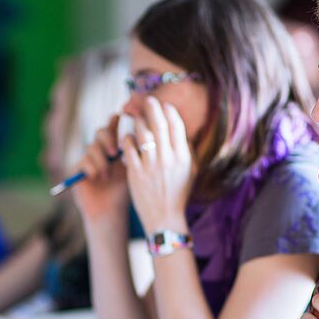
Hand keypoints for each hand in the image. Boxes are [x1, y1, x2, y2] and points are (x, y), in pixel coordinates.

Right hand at [73, 114, 129, 221]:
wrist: (110, 211)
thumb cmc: (123, 191)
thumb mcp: (130, 169)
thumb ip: (131, 151)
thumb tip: (140, 132)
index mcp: (113, 148)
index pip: (112, 128)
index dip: (114, 122)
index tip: (119, 117)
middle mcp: (99, 151)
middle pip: (100, 132)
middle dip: (108, 139)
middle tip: (115, 153)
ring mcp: (87, 159)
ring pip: (92, 147)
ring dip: (101, 160)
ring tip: (107, 175)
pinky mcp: (77, 170)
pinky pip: (83, 161)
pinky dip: (92, 168)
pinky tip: (98, 177)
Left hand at [122, 97, 194, 232]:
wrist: (164, 218)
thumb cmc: (178, 194)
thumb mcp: (190, 172)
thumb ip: (187, 151)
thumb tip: (181, 131)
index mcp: (183, 157)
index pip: (176, 126)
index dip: (170, 111)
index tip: (165, 104)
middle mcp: (167, 159)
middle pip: (159, 124)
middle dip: (152, 107)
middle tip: (147, 99)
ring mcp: (151, 166)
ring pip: (142, 132)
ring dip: (138, 121)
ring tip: (136, 118)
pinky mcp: (136, 173)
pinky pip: (129, 148)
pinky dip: (127, 140)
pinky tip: (128, 140)